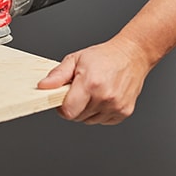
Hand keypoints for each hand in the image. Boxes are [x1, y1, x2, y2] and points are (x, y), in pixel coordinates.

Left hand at [37, 36, 152, 124]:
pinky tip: (103, 97)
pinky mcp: (124, 112)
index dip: (61, 107)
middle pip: (77, 117)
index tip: (63, 98)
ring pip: (89, 120)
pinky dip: (100, 112)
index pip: (68, 111)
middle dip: (74, 106)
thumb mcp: (76, 59)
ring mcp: (116, 106)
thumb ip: (58, 75)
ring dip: (87, 110)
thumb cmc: (105, 56)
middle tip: (80, 90)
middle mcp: (105, 97)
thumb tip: (43, 86)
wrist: (132, 55)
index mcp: (91, 83)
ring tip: (93, 92)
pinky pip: (103, 121)